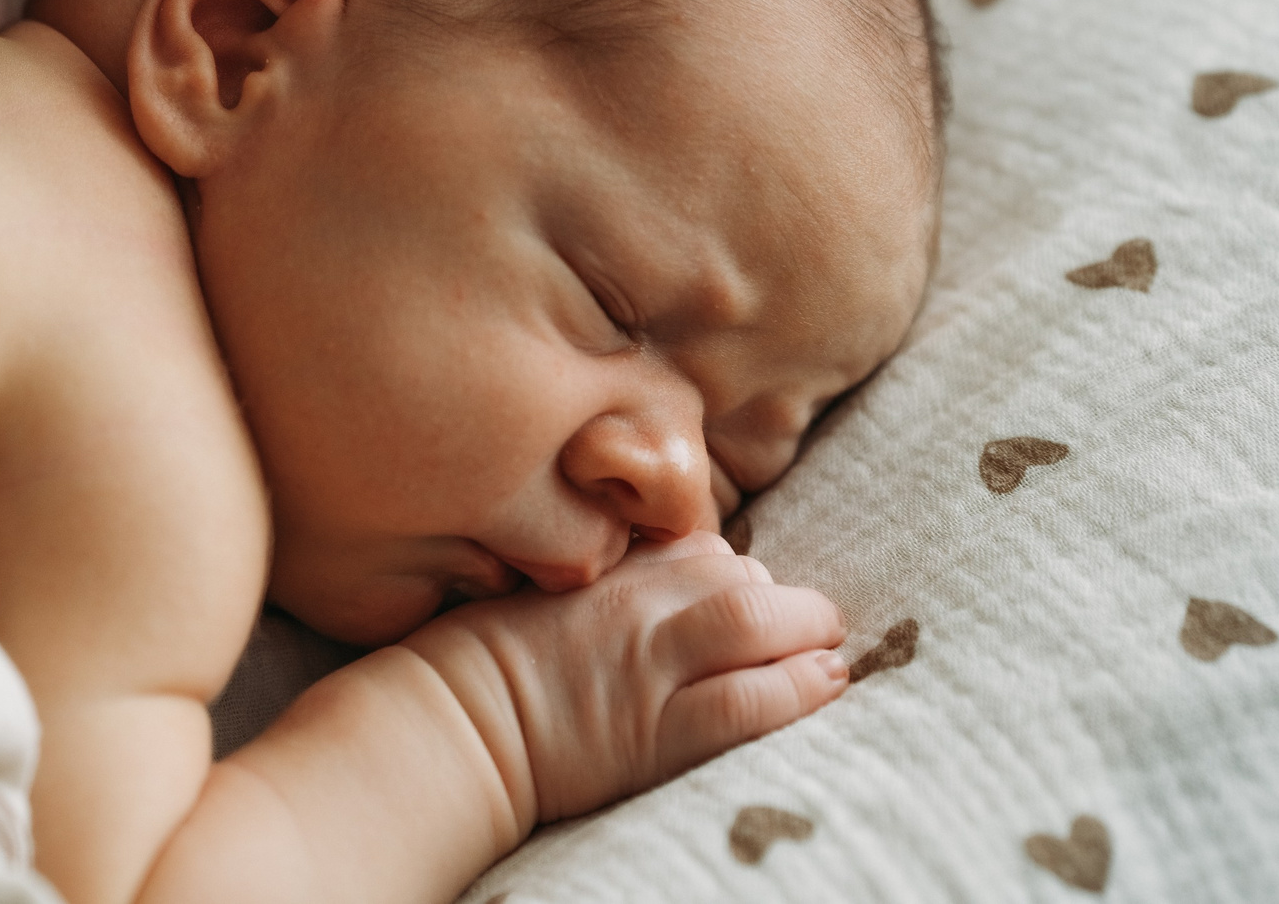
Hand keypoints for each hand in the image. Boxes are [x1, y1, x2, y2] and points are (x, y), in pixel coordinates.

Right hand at [400, 532, 846, 830]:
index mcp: (603, 569)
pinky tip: (827, 681)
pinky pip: (746, 700)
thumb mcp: (534, 591)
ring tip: (830, 648)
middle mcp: (632, 604)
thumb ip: (597, 579)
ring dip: (808, 629)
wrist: (448, 724)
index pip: (700, 548)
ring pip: (754, 623)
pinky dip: (798, 687)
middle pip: (738, 575)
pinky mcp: (656, 730)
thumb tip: (652, 580)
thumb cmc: (476, 660)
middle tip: (806, 622)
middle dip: (782, 597)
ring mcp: (647, 664)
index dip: (735, 572)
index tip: (745, 595)